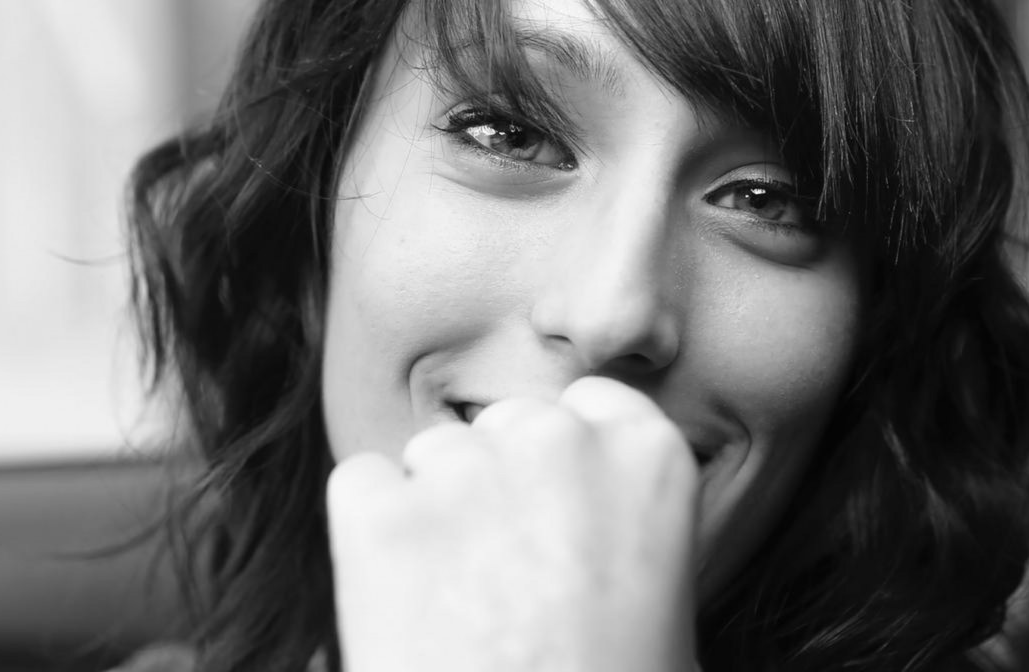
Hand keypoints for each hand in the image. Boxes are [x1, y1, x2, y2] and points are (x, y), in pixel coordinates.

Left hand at [327, 376, 700, 671]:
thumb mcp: (668, 618)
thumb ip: (627, 531)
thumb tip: (582, 526)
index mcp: (649, 456)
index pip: (588, 410)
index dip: (561, 475)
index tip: (558, 537)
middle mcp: (558, 438)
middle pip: (502, 430)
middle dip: (493, 493)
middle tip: (504, 592)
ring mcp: (463, 469)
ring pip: (428, 457)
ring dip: (432, 518)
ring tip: (458, 616)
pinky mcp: (378, 510)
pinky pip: (361, 488)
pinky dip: (368, 540)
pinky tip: (404, 611)